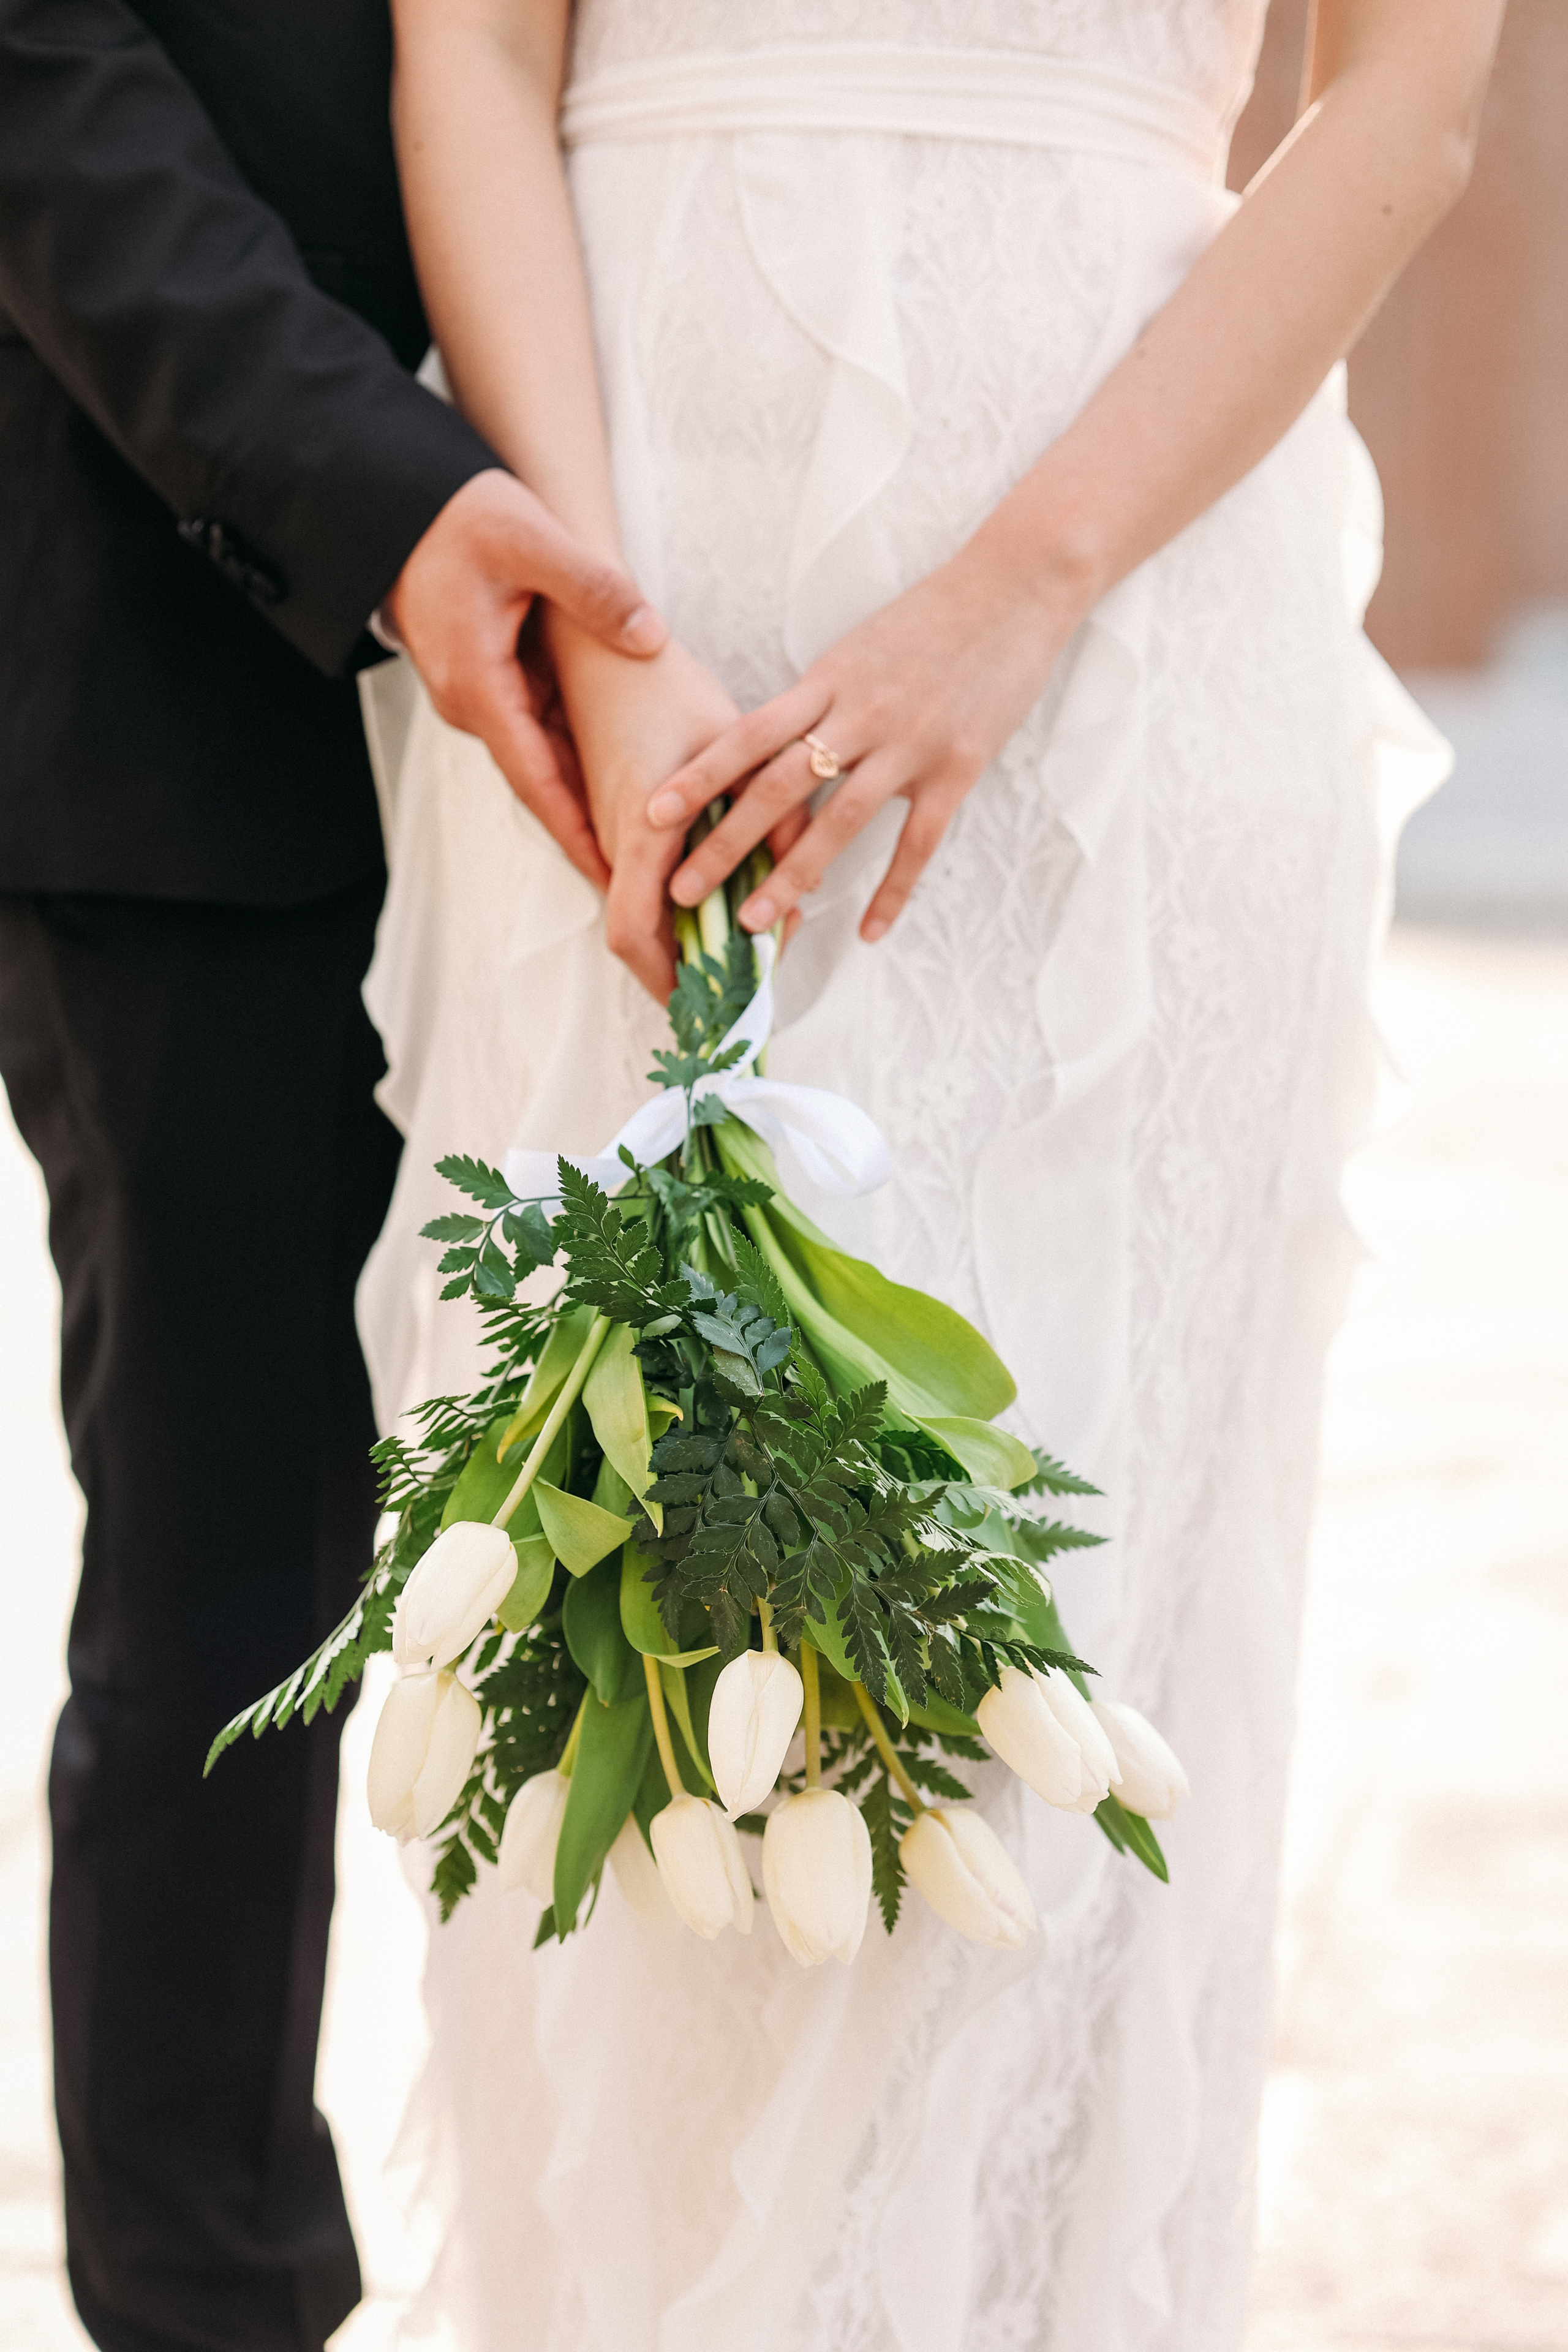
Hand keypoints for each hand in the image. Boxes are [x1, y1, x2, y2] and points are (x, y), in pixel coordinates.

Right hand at [384, 468, 667, 888]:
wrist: (394, 502)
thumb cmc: (454, 516)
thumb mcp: (531, 541)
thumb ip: (594, 589)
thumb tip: (651, 637)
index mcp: (480, 687)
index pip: (537, 780)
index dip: (577, 832)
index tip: (610, 881)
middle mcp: (472, 703)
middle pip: (542, 780)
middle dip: (588, 829)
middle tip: (640, 878)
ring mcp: (476, 692)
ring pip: (541, 755)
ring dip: (585, 793)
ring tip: (641, 837)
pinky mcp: (485, 676)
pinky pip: (536, 725)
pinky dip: (573, 752)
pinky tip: (617, 770)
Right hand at [546, 619, 742, 1000]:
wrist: (592, 641)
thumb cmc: (660, 682)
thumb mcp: (736, 744)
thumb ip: (773, 811)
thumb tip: (806, 880)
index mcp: (638, 828)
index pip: (633, 936)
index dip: (671, 983)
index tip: (716, 1010)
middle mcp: (613, 842)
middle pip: (639, 939)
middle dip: (688, 974)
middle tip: (745, 991)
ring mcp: (606, 834)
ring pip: (641, 914)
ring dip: (688, 941)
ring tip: (747, 955)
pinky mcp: (613, 821)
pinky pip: (642, 884)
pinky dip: (680, 908)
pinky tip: (728, 901)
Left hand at [646, 544, 1090, 939]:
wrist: (1017, 586)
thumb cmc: (933, 616)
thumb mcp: (859, 648)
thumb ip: (817, 699)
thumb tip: (771, 744)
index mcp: (827, 681)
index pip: (748, 734)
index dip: (698, 775)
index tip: (652, 811)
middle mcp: (860, 715)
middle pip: (779, 787)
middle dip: (725, 842)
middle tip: (681, 892)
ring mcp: (909, 744)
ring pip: (839, 823)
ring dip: (793, 877)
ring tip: (754, 922)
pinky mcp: (957, 768)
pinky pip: (918, 844)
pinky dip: (892, 892)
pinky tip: (868, 932)